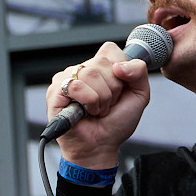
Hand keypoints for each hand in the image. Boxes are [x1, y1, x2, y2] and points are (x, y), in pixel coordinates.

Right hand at [46, 43, 151, 170]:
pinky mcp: (55, 91)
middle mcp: (82, 69)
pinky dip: (88, 102)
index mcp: (100, 66)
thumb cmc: (116, 123)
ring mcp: (67, 78)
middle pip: (102, 62)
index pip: (110, 49)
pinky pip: (76, 86)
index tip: (120, 89)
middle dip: (112, 89)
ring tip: (96, 109)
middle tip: (107, 104)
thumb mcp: (139, 95)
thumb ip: (139, 72)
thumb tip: (120, 66)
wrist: (100, 146)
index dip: (120, 70)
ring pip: (90, 73)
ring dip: (101, 99)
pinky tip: (85, 112)